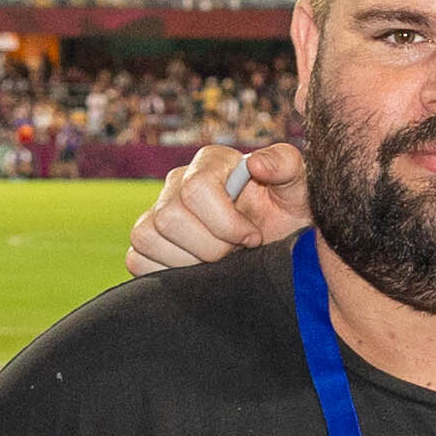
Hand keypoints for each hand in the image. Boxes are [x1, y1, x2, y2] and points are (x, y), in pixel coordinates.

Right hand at [127, 139, 308, 272]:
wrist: (281, 244)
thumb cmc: (289, 212)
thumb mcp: (299, 186)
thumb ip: (286, 165)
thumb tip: (256, 164)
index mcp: (211, 163)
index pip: (195, 190)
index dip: (226, 223)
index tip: (253, 238)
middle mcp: (177, 183)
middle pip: (170, 218)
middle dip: (211, 247)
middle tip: (238, 254)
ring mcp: (158, 213)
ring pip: (147, 236)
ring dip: (189, 262)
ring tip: (220, 264)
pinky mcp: (148, 243)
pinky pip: (136, 258)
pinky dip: (167, 272)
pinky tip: (199, 272)